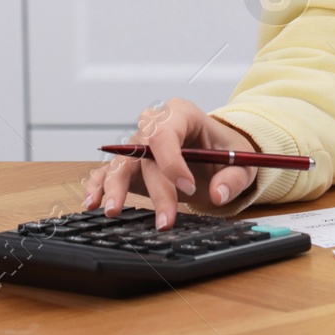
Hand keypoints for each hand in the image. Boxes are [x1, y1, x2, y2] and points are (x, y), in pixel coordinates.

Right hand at [81, 98, 257, 228]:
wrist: (216, 156)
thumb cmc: (226, 152)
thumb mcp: (242, 161)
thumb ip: (233, 178)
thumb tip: (218, 193)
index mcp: (182, 114)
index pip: (167, 133)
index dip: (173, 161)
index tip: (188, 188)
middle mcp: (155, 125)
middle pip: (144, 152)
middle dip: (155, 188)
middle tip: (165, 220)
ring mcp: (138, 145)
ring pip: (121, 162)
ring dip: (116, 188)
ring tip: (112, 211)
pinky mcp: (129, 165)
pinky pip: (107, 172)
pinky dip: (99, 186)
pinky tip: (93, 203)